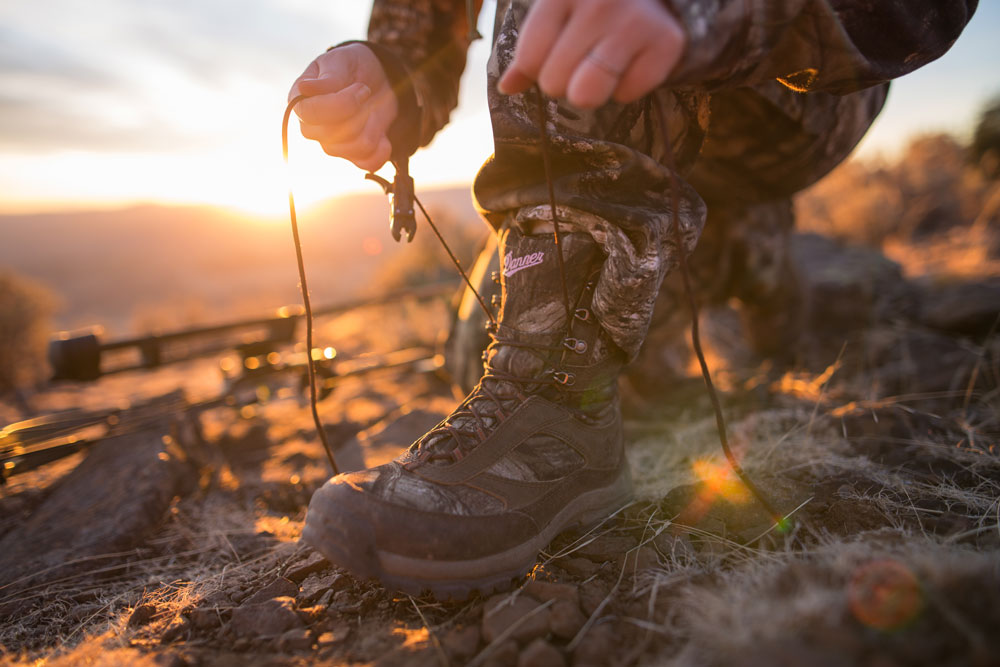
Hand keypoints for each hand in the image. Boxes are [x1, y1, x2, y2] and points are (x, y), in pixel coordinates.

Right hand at [288, 43, 397, 171]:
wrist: (376, 79)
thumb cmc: (353, 66)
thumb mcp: (341, 60)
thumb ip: (327, 77)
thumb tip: (304, 88)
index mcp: (301, 101)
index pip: (310, 114)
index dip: (340, 104)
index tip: (362, 88)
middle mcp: (312, 127)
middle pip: (333, 135)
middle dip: (359, 113)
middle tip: (366, 92)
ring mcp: (331, 145)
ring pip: (355, 148)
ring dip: (372, 126)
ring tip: (372, 109)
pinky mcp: (353, 156)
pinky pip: (368, 164)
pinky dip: (382, 150)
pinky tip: (384, 136)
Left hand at [497, 0, 685, 108]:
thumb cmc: (596, 8)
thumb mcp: (558, 16)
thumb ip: (530, 51)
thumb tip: (507, 87)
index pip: (530, 59)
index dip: (538, 69)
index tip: (556, 54)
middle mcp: (598, 2)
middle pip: (555, 82)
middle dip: (565, 82)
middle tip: (584, 61)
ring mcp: (633, 22)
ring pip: (587, 94)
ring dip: (592, 92)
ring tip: (602, 69)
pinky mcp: (666, 43)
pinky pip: (627, 94)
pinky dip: (628, 87)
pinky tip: (634, 61)